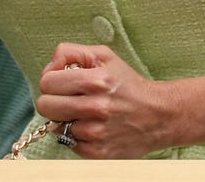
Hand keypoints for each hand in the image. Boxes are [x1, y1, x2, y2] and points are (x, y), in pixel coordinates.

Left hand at [35, 43, 179, 158]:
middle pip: (45, 106)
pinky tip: (93, 127)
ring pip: (56, 125)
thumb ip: (71, 52)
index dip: (52, 81)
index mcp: (96, 80)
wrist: (158, 115)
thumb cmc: (128, 84)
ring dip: (67, 119)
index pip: (47, 82)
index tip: (63, 83)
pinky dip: (77, 135)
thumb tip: (49, 68)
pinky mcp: (97, 152)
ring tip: (86, 113)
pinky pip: (69, 142)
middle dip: (53, 100)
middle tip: (69, 99)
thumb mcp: (104, 56)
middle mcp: (96, 107)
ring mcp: (96, 133)